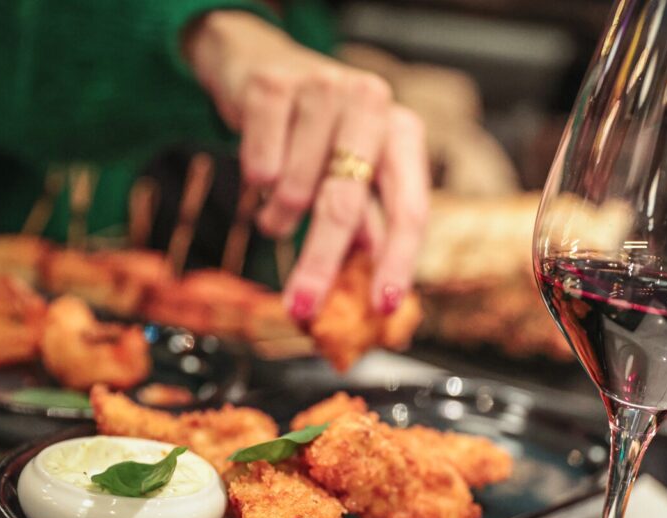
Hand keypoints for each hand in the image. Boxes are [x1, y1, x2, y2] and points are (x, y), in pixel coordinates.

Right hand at [184, 11, 428, 319]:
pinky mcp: (271, 87)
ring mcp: (322, 89)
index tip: (382, 306)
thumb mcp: (353, 172)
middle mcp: (371, 105)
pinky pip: (259, 167)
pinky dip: (256, 182)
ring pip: (294, 190)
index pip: (410, 209)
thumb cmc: (319, 131)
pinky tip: (261, 169)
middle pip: (345, 206)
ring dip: (279, 216)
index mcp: (403, 133)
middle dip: (319, 265)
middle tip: (302, 308)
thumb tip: (373, 294)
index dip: (397, 262)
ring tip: (276, 209)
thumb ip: (367, 226)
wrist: (261, 60)